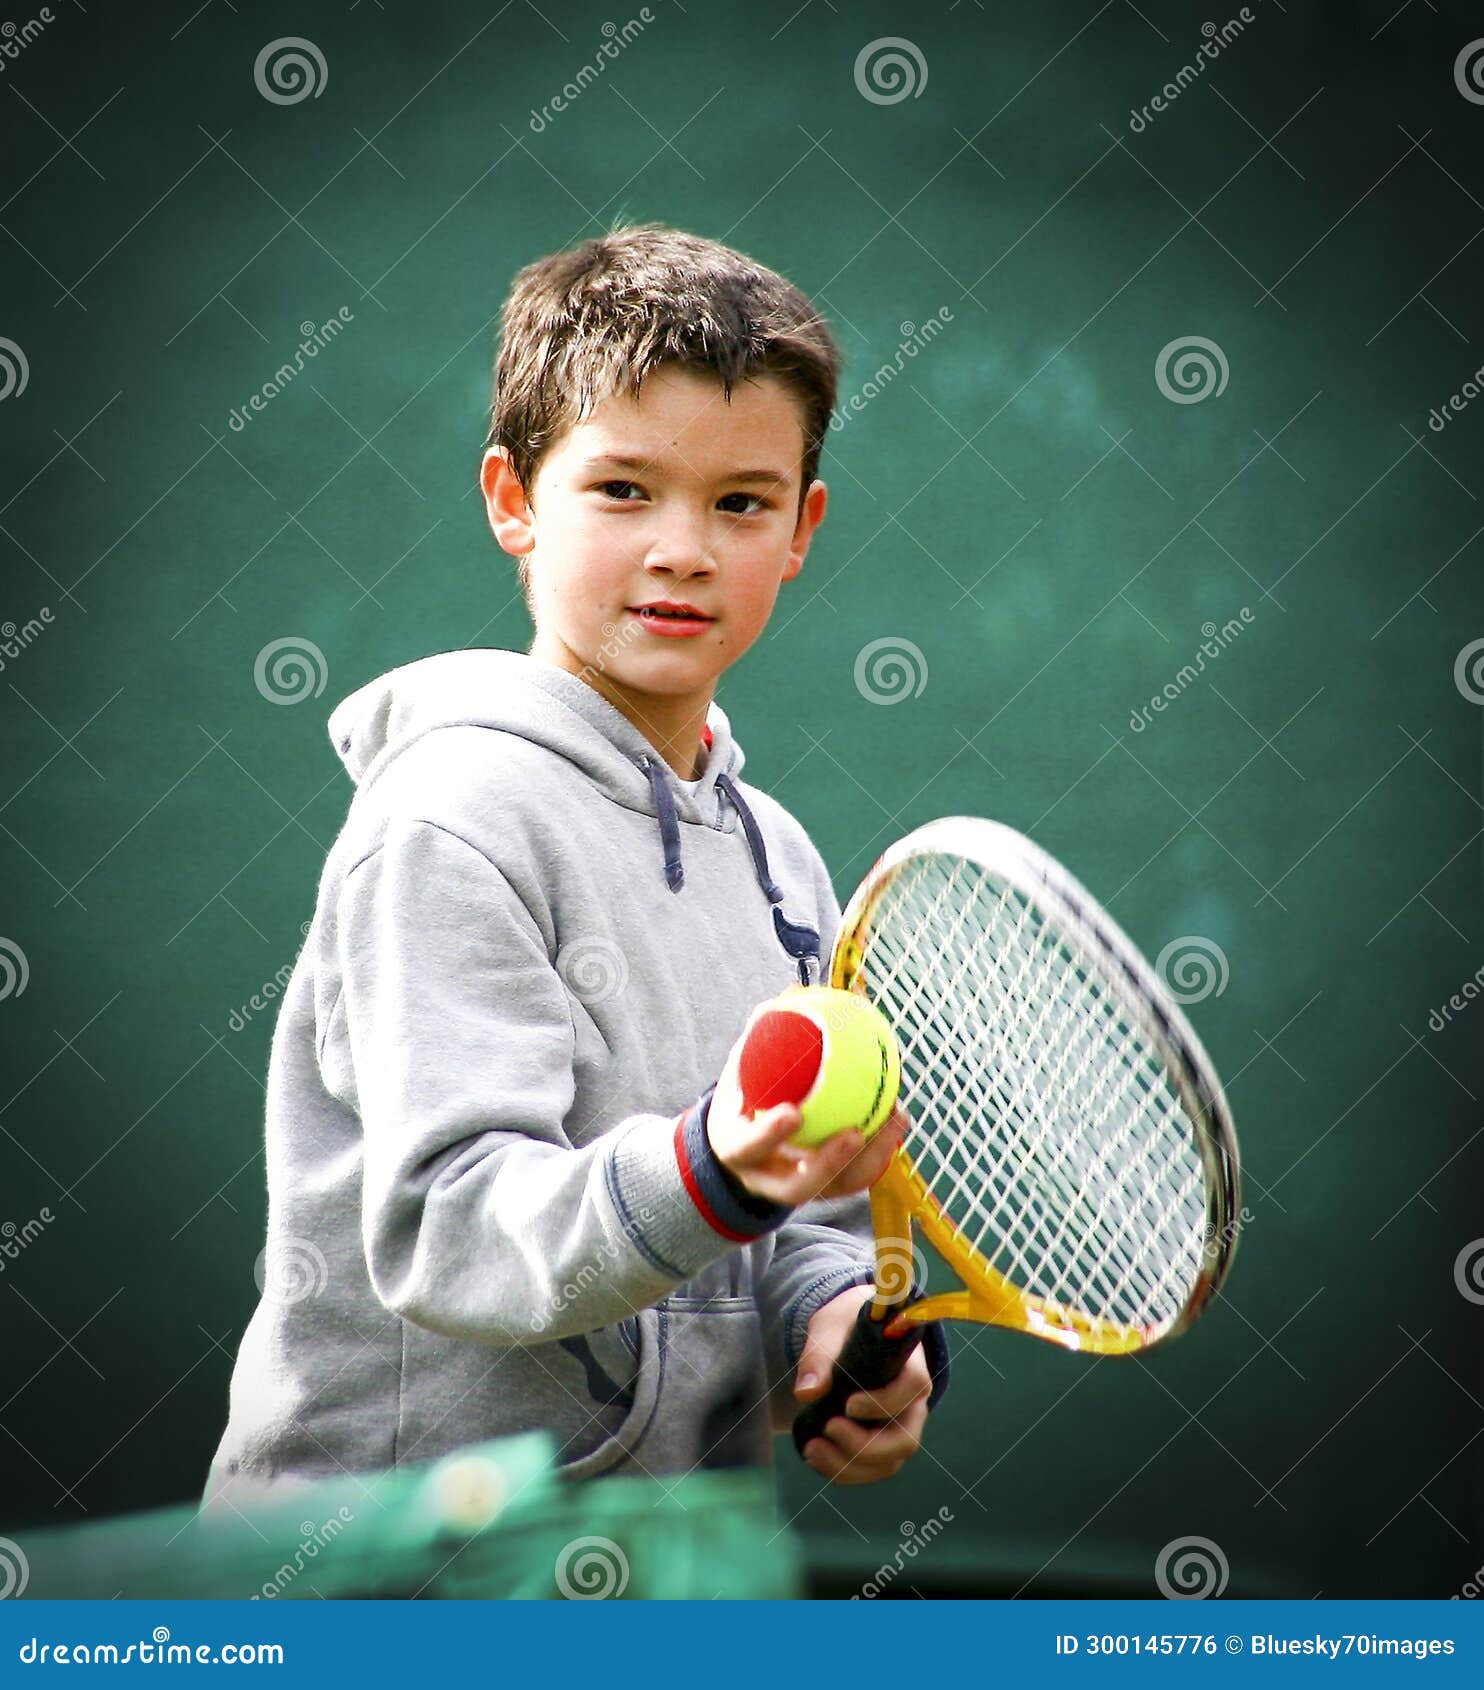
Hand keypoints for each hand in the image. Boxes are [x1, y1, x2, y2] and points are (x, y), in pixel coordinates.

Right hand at [706, 1022, 905, 1207]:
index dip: (770, 1134)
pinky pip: (856, 1177)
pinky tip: (897, 1116)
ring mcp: (797, 1189)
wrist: (742, 1145)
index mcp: (737, 1149)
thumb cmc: (744, 1095)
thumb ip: (761, 1036)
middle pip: (796, 1188)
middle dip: (827, 1164)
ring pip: (836, 1187)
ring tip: (892, 1118)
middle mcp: (765, 1179)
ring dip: (868, 1158)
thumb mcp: (742, 1068)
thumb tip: (793, 990)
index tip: (793, 1112)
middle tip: (855, 1133)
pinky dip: (880, 1150)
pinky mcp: (826, 1190)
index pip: (748, 1147)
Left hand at [793, 1283, 931, 1484]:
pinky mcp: (880, 1443)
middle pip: (905, 1439)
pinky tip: (814, 1455)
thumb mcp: (831, 1327)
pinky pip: (870, 1470)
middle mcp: (912, 1402)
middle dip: (864, 1446)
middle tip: (828, 1428)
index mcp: (910, 1364)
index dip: (884, 1402)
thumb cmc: (847, 1324)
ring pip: (888, 1463)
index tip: (848, 1405)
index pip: (914, 1387)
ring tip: (811, 1448)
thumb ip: (820, 1355)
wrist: (849, 1332)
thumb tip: (807, 1393)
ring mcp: (898, 1427)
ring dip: (849, 1466)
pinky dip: (843, 1471)